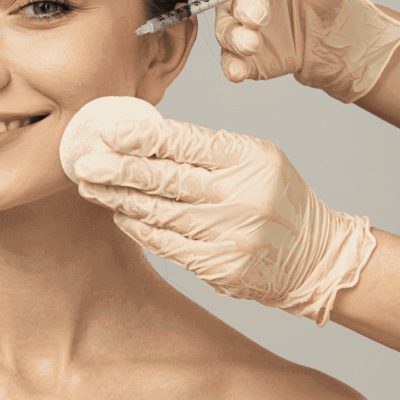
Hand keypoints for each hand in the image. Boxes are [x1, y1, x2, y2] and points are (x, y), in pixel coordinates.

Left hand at [73, 117, 375, 325]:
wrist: (316, 258)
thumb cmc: (276, 197)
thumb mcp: (255, 159)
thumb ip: (206, 150)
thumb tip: (141, 140)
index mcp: (249, 159)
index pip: (187, 143)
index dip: (143, 137)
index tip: (109, 132)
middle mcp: (240, 196)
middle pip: (167, 180)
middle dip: (119, 170)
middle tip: (83, 163)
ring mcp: (230, 235)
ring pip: (160, 213)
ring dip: (119, 200)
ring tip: (89, 187)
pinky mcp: (220, 267)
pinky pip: (168, 245)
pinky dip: (140, 228)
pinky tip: (119, 215)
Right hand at [214, 0, 399, 102]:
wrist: (325, 34)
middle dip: (244, 6)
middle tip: (259, 17)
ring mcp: (237, 24)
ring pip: (226, 29)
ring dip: (236, 37)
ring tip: (252, 44)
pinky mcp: (240, 54)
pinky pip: (230, 60)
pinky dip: (232, 67)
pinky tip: (238, 72)